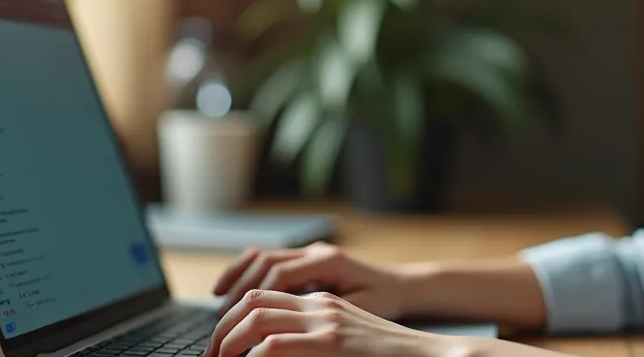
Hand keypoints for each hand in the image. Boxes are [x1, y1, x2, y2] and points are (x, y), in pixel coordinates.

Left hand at [203, 289, 452, 356]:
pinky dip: (252, 356)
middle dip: (221, 328)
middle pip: (253, 299)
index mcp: (322, 302)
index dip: (232, 315)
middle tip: (211, 356)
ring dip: (228, 341)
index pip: (264, 294)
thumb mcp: (346, 342)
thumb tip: (270, 354)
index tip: (219, 344)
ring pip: (257, 317)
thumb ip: (312, 344)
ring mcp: (326, 320)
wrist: (433, 356)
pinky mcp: (331, 342)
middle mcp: (320, 303)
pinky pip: (274, 345)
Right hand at [212, 243, 410, 318]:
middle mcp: (316, 252)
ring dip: (236, 278)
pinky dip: (245, 270)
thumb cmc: (386, 302)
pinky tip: (229, 289)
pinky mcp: (306, 259)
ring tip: (216, 304)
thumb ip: (326, 317)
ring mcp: (310, 252)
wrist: (404, 285)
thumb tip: (283, 334)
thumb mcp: (360, 313)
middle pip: (264, 264)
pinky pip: (268, 258)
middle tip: (219, 323)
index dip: (253, 302)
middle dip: (238, 293)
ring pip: (262, 256)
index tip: (237, 328)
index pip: (279, 276)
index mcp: (329, 262)